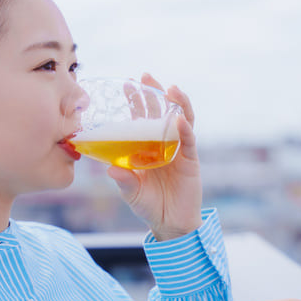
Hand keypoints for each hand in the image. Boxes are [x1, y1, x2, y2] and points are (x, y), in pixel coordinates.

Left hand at [107, 73, 201, 240]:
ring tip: (171, 89)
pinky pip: (189, 141)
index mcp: (146, 147)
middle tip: (147, 76)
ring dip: (177, 103)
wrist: (170, 224)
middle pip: (161, 113)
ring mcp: (178, 151)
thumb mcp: (131, 192)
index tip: (128, 83)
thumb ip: (123, 180)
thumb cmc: (148, 205)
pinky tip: (180, 119)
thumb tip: (110, 167)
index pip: (141, 118)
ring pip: (181, 120)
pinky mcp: (190, 161)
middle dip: (155, 93)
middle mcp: (163, 144)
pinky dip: (185, 129)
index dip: (136, 101)